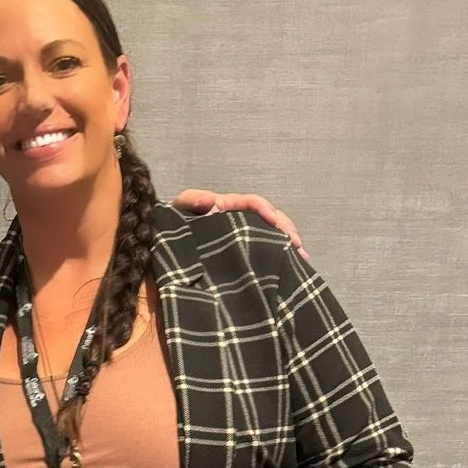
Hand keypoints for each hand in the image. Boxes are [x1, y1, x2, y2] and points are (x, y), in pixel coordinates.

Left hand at [171, 190, 308, 260]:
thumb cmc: (174, 224)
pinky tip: (290, 267)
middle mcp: (238, 218)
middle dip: (285, 229)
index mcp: (226, 206)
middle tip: (297, 245)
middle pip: (269, 218)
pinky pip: (263, 250)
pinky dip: (278, 256)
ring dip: (287, 243)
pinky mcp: (240, 251)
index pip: (252, 203)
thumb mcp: (180, 208)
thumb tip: (212, 200)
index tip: (274, 221)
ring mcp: (240, 235)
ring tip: (300, 258)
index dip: (265, 209)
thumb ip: (193, 201)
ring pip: (270, 234)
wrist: (167, 245)